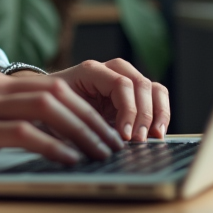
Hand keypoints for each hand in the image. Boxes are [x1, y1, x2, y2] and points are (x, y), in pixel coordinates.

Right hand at [0, 68, 124, 166]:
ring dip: (81, 131)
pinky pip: (24, 133)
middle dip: (91, 117)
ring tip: (99, 152)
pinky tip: (68, 159)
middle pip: (58, 92)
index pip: (50, 84)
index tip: (102, 127)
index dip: (83, 105)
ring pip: (48, 109)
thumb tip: (26, 126)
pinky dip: (53, 146)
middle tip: (112, 141)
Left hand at [47, 59, 169, 141]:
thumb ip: (76, 122)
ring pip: (153, 88)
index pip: (120, 84)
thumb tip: (98, 143)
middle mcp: (111, 70)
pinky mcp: (135, 93)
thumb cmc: (53, 105)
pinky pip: (157, 96)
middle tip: (138, 140)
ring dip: (157, 114)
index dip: (127, 110)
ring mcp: (125, 79)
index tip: (125, 135)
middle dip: (143, 115)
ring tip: (153, 137)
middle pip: (140, 84)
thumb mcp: (59, 112)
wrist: (51, 98)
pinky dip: (161, 113)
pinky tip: (156, 133)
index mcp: (91, 70)